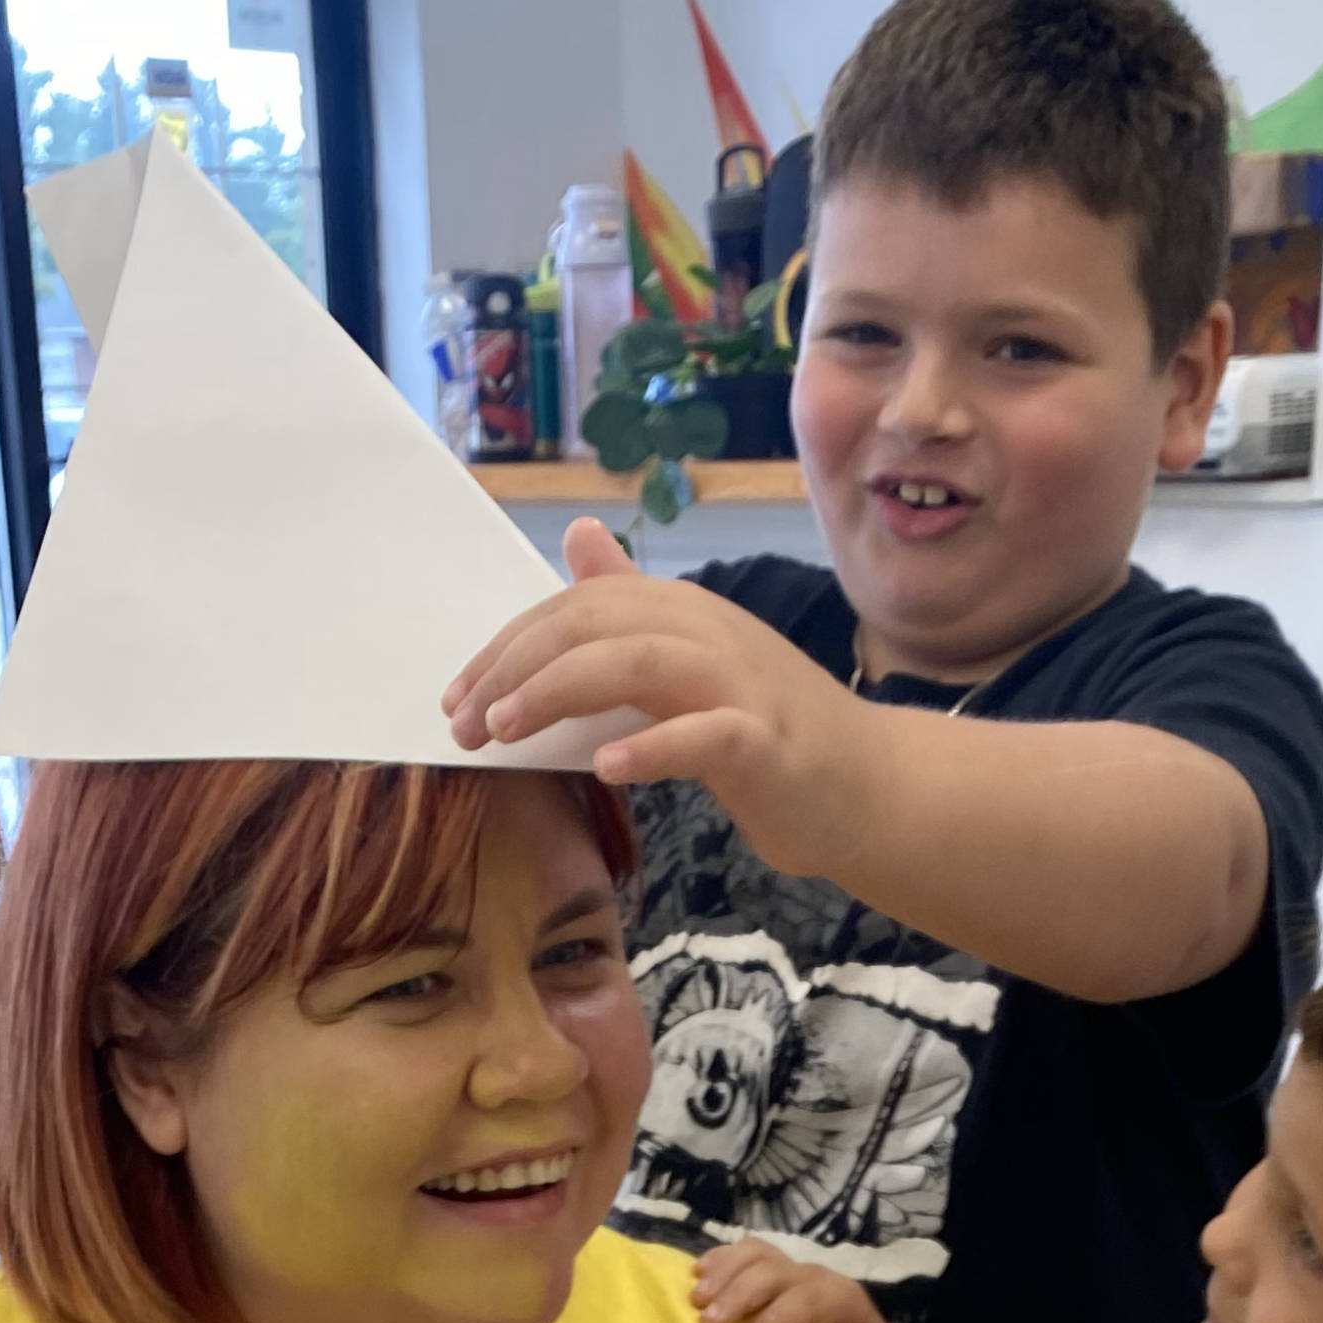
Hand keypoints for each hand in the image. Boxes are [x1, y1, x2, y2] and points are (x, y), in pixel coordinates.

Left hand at [442, 517, 872, 877]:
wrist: (865, 784)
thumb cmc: (765, 731)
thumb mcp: (686, 660)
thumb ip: (630, 609)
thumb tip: (579, 539)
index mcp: (679, 611)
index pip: (577, 606)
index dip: (509, 646)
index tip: (457, 697)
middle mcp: (707, 630)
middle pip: (596, 622)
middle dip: (517, 666)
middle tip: (464, 721)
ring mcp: (740, 683)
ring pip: (639, 662)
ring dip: (561, 691)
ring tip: (506, 729)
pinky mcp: (766, 742)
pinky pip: (704, 735)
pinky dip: (652, 746)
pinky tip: (605, 765)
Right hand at [692, 1238, 925, 1322]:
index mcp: (842, 1302)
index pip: (806, 1299)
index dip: (775, 1320)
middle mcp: (816, 1278)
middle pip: (774, 1271)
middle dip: (739, 1294)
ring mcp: (793, 1271)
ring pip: (757, 1254)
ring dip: (723, 1273)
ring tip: (695, 1300)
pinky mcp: (775, 1272)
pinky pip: (747, 1253)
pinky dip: (720, 1259)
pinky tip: (696, 1274)